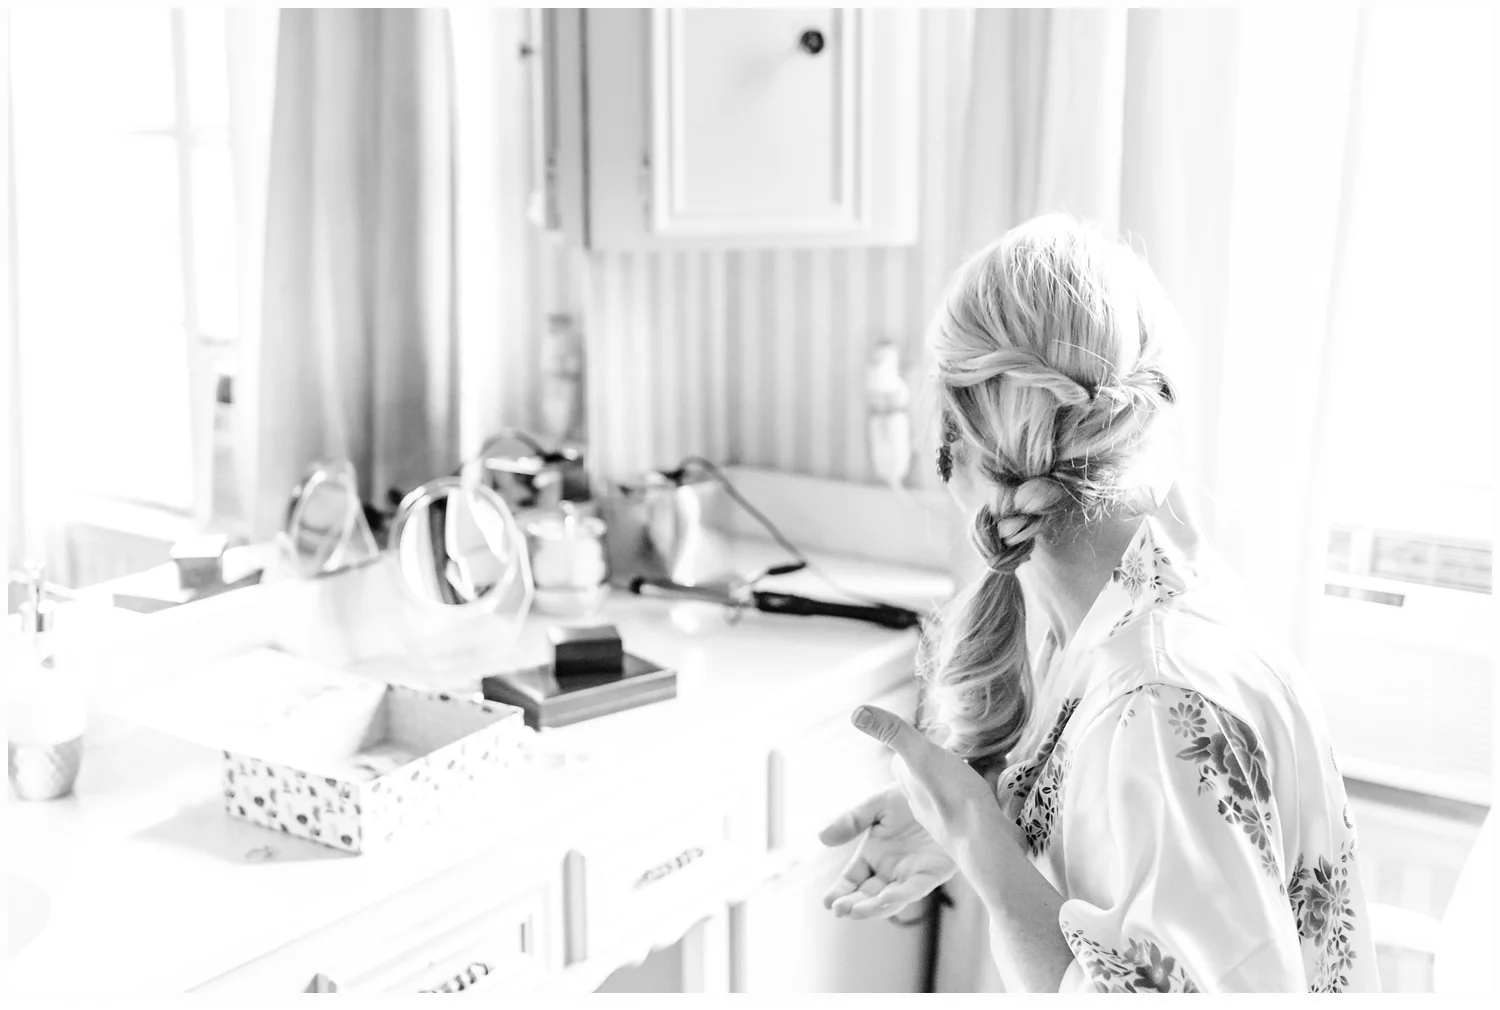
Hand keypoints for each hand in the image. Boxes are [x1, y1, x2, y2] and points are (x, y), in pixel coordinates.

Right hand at [818, 785, 956, 919]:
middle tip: (839, 910)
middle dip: (854, 904)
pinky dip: (901, 896)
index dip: (840, 892)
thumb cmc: (909, 796)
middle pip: (868, 894)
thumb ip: (852, 821)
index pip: (852, 880)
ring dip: (874, 908)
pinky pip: (915, 888)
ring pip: (890, 899)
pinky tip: (885, 898)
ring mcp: (911, 874)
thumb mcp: (876, 805)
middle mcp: (891, 870)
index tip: (827, 901)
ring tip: (856, 911)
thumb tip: (821, 838)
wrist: (943, 785)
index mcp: (874, 855)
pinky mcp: (932, 873)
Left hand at [850, 705, 1020, 871]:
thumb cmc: (952, 798)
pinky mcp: (975, 818)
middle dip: (947, 751)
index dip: (914, 744)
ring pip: (956, 778)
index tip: (929, 733)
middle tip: (965, 740)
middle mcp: (925, 800)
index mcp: (909, 784)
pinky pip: (979, 790)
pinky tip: (998, 769)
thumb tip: (857, 712)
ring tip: (985, 752)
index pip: (903, 758)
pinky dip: (988, 776)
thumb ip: (893, 733)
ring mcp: (950, 810)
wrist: (988, 844)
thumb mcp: (921, 756)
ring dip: (970, 762)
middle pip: (931, 767)